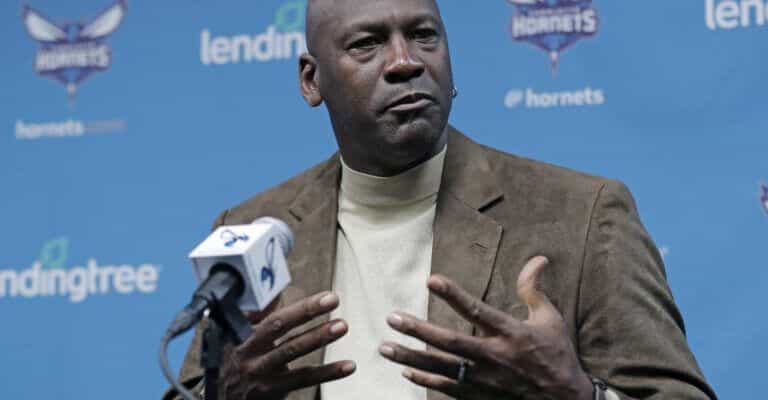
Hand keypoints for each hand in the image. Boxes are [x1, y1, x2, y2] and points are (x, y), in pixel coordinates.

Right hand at [221, 291, 355, 399]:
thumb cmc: (234, 360)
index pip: (269, 312)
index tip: (317, 293)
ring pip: (291, 350)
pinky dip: (328, 372)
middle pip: (279, 326)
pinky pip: (303, 379)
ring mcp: (261, 371)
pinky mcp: (272, 390)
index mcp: (243, 332)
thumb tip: (277, 288)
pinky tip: (348, 365)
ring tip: (342, 325)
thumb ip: (258, 313)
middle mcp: (250, 350)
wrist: (220, 398)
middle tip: (332, 299)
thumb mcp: (236, 335)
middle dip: (307, 311)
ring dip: (318, 337)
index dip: (293, 302)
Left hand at [379, 256, 592, 399]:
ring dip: (411, 357)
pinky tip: (406, 370)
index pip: (476, 310)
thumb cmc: (557, 355)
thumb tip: (538, 258)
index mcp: (511, 333)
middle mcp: (495, 356)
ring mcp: (486, 379)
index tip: (431, 280)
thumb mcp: (550, 319)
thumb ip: (534, 289)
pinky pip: (448, 387)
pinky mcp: (481, 396)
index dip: (453, 295)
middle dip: (419, 330)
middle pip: (450, 342)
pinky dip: (425, 380)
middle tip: (392, 318)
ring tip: (385, 347)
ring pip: (442, 367)